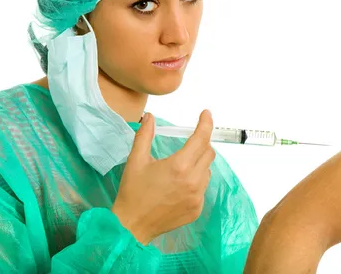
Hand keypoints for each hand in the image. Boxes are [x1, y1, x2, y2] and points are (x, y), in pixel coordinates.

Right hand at [111, 110, 215, 244]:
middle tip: (189, 143)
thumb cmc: (133, 191)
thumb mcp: (136, 160)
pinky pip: (203, 188)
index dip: (206, 123)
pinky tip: (179, 186)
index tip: (206, 114)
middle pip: (208, 153)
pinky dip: (195, 181)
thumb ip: (145, 135)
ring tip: (180, 168)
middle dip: (201, 143)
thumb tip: (150, 117)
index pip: (201, 138)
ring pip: (207, 171)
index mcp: (179, 165)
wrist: (132, 226)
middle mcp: (193, 181)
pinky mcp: (197, 209)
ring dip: (198, 163)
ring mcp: (197, 197)